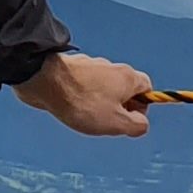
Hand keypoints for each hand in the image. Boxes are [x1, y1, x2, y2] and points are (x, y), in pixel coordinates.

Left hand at [16, 53, 151, 136]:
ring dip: (99, 104)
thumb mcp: (116, 122)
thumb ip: (136, 125)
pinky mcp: (73, 71)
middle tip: (105, 121)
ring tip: (85, 115)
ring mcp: (91, 67)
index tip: (129, 120)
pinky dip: (82, 98)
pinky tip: (71, 107)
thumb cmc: (82, 102)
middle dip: (118, 108)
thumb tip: (142, 124)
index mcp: (127, 77)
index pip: (147, 88)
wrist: (44, 81)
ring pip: (103, 89)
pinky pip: (84, 87)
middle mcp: (112, 68)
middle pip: (125, 89)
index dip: (142, 107)